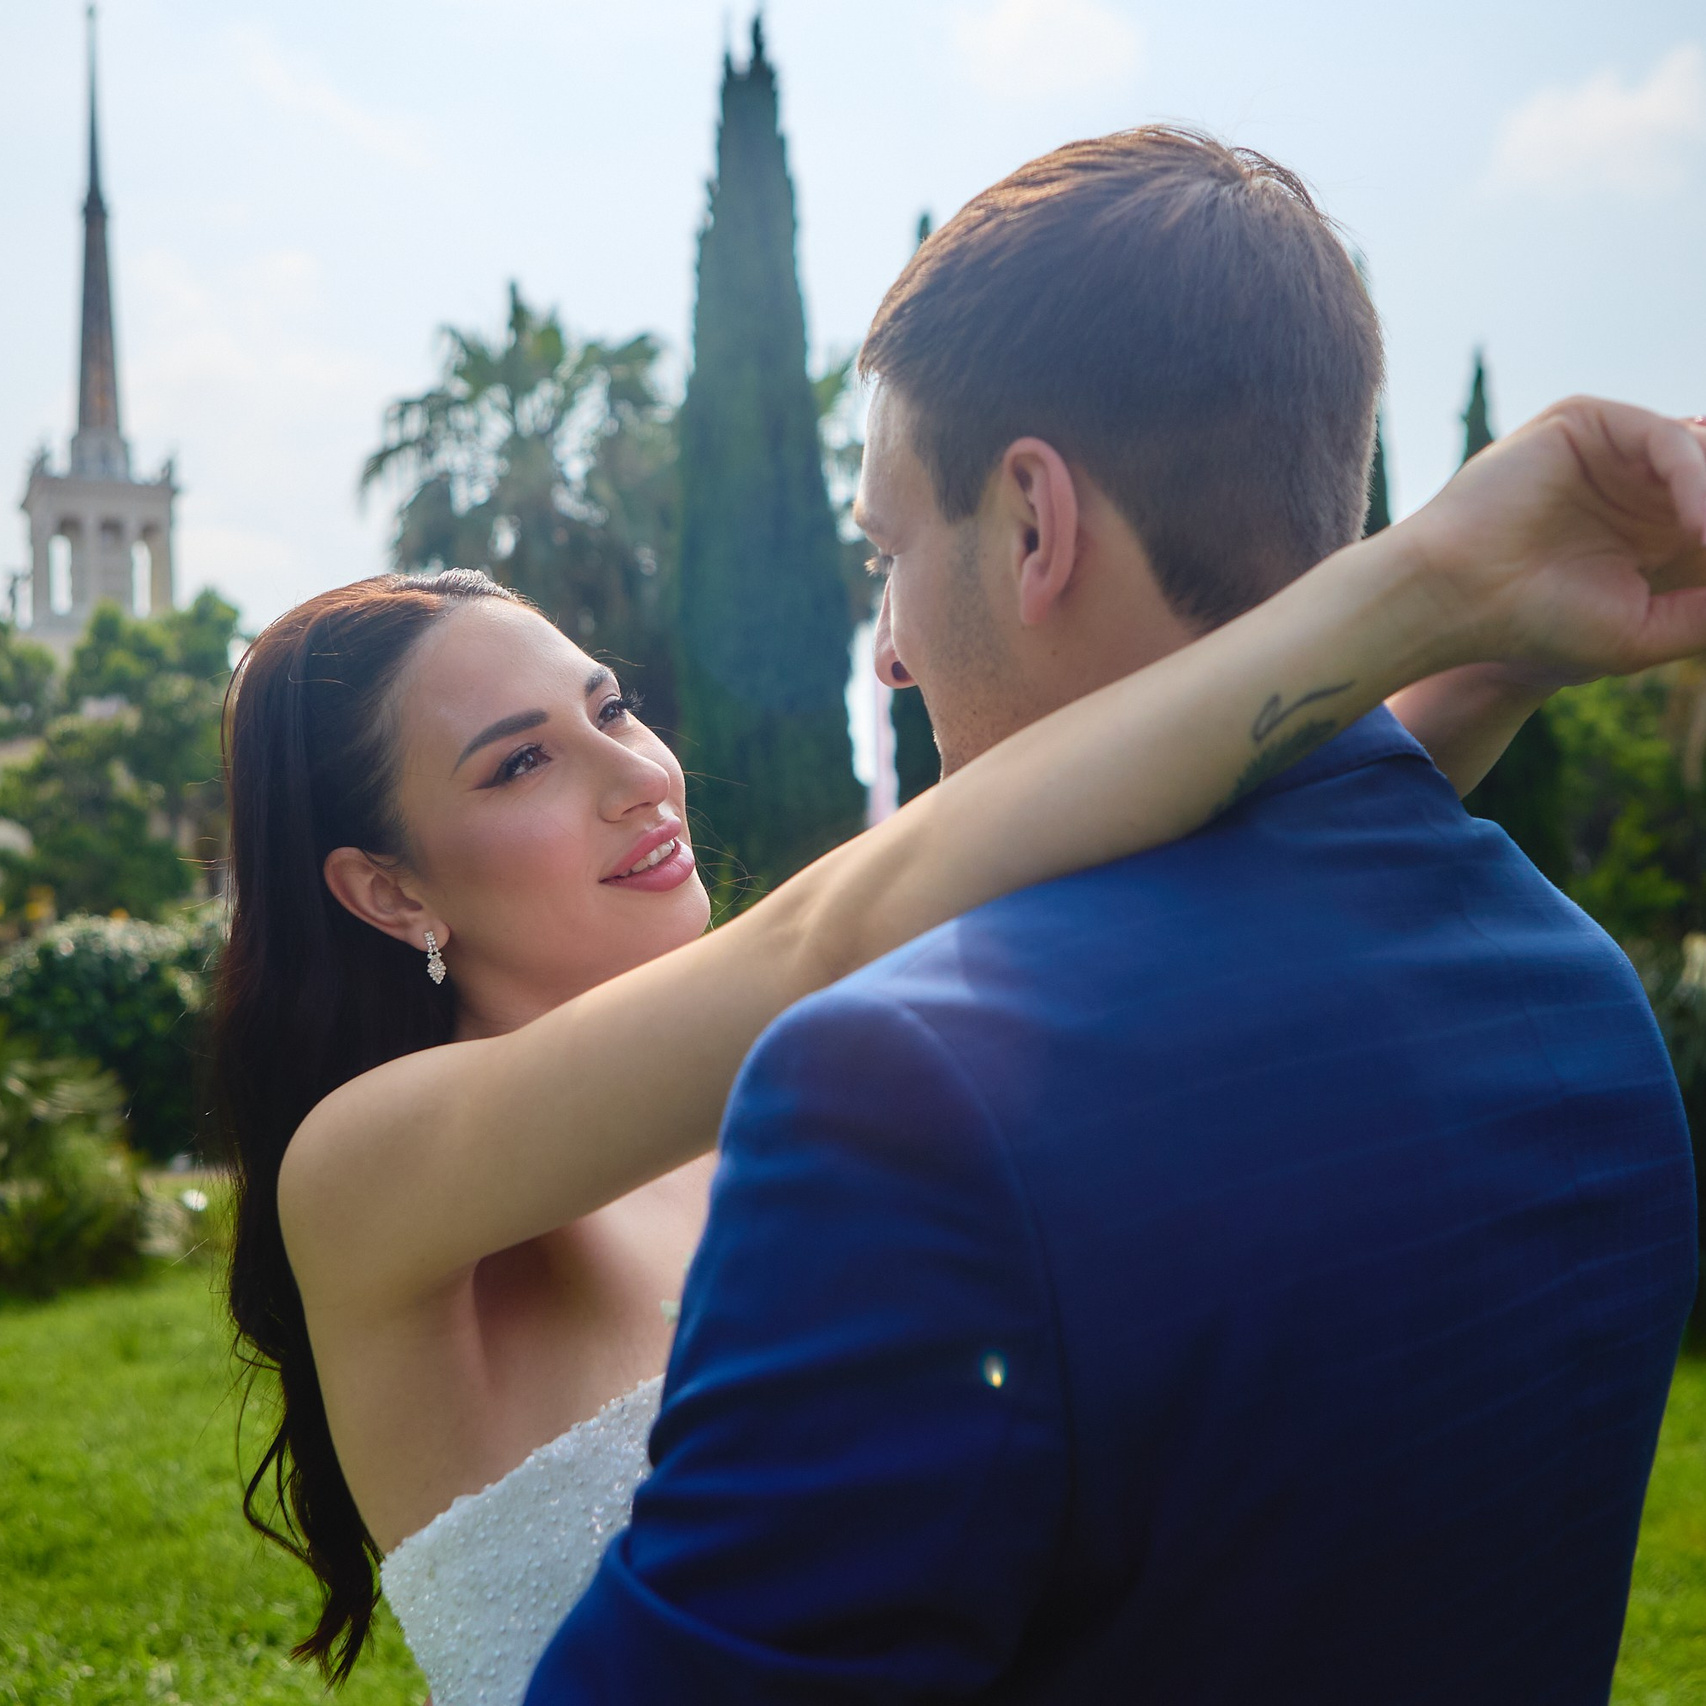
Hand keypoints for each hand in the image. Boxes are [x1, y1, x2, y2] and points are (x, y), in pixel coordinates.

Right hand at [1402, 398, 1705, 684]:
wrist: (1457, 601)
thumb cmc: (1535, 624)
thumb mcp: (1647, 629)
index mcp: (1655, 526)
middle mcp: (1639, 481)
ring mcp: (1613, 449)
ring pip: (1702, 454)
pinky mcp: (1587, 424)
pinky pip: (1667, 439)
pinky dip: (1695, 480)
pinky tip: (1699, 527)